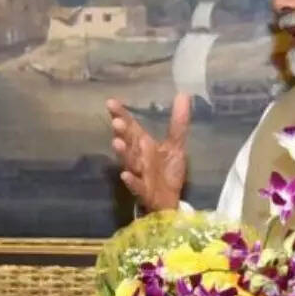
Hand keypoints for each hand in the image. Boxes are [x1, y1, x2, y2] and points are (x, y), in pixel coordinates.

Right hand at [106, 92, 190, 212]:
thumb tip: (184, 94)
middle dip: (123, 133)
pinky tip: (125, 175)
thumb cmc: (167, 172)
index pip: (131, 127)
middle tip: (117, 122)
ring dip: (123, 153)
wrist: (169, 201)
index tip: (110, 102)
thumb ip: (178, 123)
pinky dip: (131, 181)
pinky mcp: (144, 191)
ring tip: (117, 143)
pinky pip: (136, 185)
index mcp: (144, 145)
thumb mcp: (175, 145)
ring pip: (130, 162)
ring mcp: (140, 174)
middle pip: (129, 143)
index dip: (121, 115)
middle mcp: (139, 157)